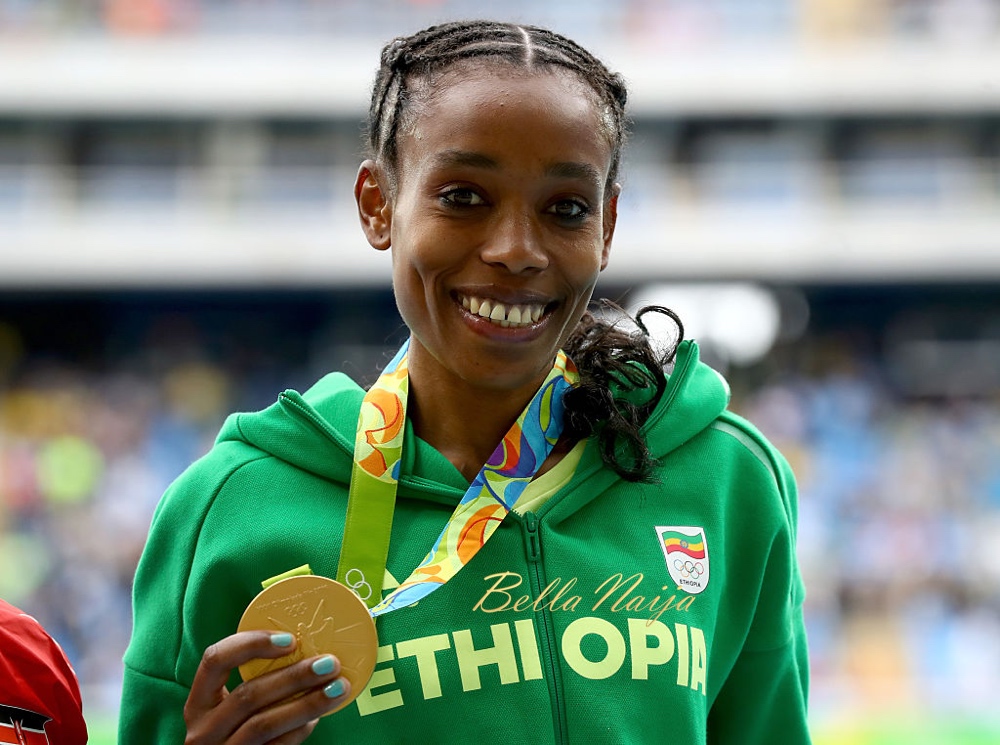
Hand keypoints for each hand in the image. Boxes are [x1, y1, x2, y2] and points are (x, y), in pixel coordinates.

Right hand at [184, 630, 350, 743]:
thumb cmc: (233, 734)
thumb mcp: (229, 710)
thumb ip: (256, 684)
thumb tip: (309, 654)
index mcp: (198, 704)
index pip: (214, 660)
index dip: (251, 644)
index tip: (290, 640)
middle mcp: (203, 730)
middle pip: (249, 695)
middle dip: (294, 676)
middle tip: (329, 663)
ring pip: (264, 724)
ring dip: (307, 703)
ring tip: (338, 688)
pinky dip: (300, 730)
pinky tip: (317, 718)